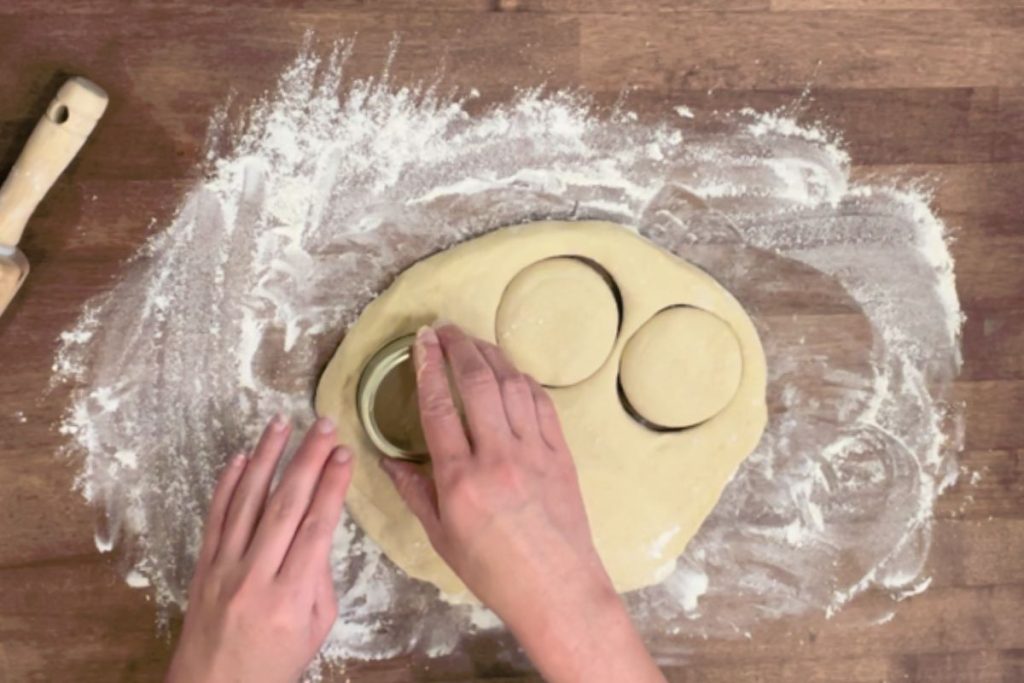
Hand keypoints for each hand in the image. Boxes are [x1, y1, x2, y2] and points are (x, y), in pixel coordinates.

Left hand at [166, 416, 352, 682]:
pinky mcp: (203, 566)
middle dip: (307, 460)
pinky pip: (216, 517)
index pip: (317, 527)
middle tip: (324, 426)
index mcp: (291, 596)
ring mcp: (224, 568)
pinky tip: (243, 458)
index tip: (344, 454)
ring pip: (248, 501)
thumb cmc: (274, 663)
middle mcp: (255, 576)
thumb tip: (319, 529)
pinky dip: (228, 484)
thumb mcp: (317, 628)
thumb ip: (321, 577)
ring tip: (282, 423)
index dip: (332, 486)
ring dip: (267, 458)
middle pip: (285, 505)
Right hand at [380, 325, 664, 682]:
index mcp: (461, 478)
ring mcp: (533, 451)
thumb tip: (390, 461)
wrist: (557, 588)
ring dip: (491, 355)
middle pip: (477, 382)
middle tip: (445, 328)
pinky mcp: (560, 453)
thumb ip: (415, 492)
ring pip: (512, 385)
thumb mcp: (442, 537)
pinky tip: (511, 373)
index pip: (439, 405)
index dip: (427, 366)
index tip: (421, 342)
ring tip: (474, 340)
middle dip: (458, 347)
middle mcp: (498, 455)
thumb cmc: (494, 571)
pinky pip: (541, 404)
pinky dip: (524, 381)